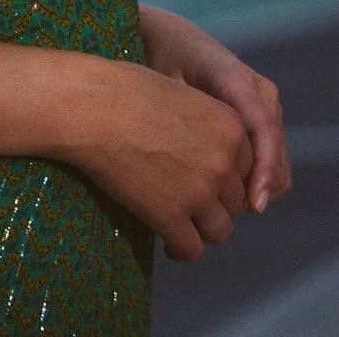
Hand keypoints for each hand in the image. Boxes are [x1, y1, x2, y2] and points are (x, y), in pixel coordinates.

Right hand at [63, 58, 255, 262]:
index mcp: (230, 128)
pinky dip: (180, 250)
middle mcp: (223, 163)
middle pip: (236, 202)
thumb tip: (194, 137)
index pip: (248, 169)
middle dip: (215, 202)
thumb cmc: (123, 88)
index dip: (226, 176)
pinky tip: (167, 243)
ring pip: (220, 231)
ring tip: (181, 225)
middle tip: (188, 199)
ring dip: (202, 229)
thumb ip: (201, 120)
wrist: (90, 107)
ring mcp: (199, 193)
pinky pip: (190, 249)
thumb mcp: (180, 92)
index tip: (205, 178)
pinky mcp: (170, 216)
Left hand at [141, 6, 291, 215]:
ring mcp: (265, 108)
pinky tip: (223, 198)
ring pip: (277, 161)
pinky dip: (255, 182)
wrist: (172, 39)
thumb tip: (180, 155)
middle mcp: (260, 94)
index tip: (254, 205)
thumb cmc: (159, 57)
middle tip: (220, 220)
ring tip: (216, 212)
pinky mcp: (261, 121)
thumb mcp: (161, 79)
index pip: (263, 129)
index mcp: (236, 79)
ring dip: (256, 190)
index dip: (264, 170)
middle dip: (257, 190)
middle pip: (275, 153)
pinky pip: (268, 159)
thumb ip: (176, 110)